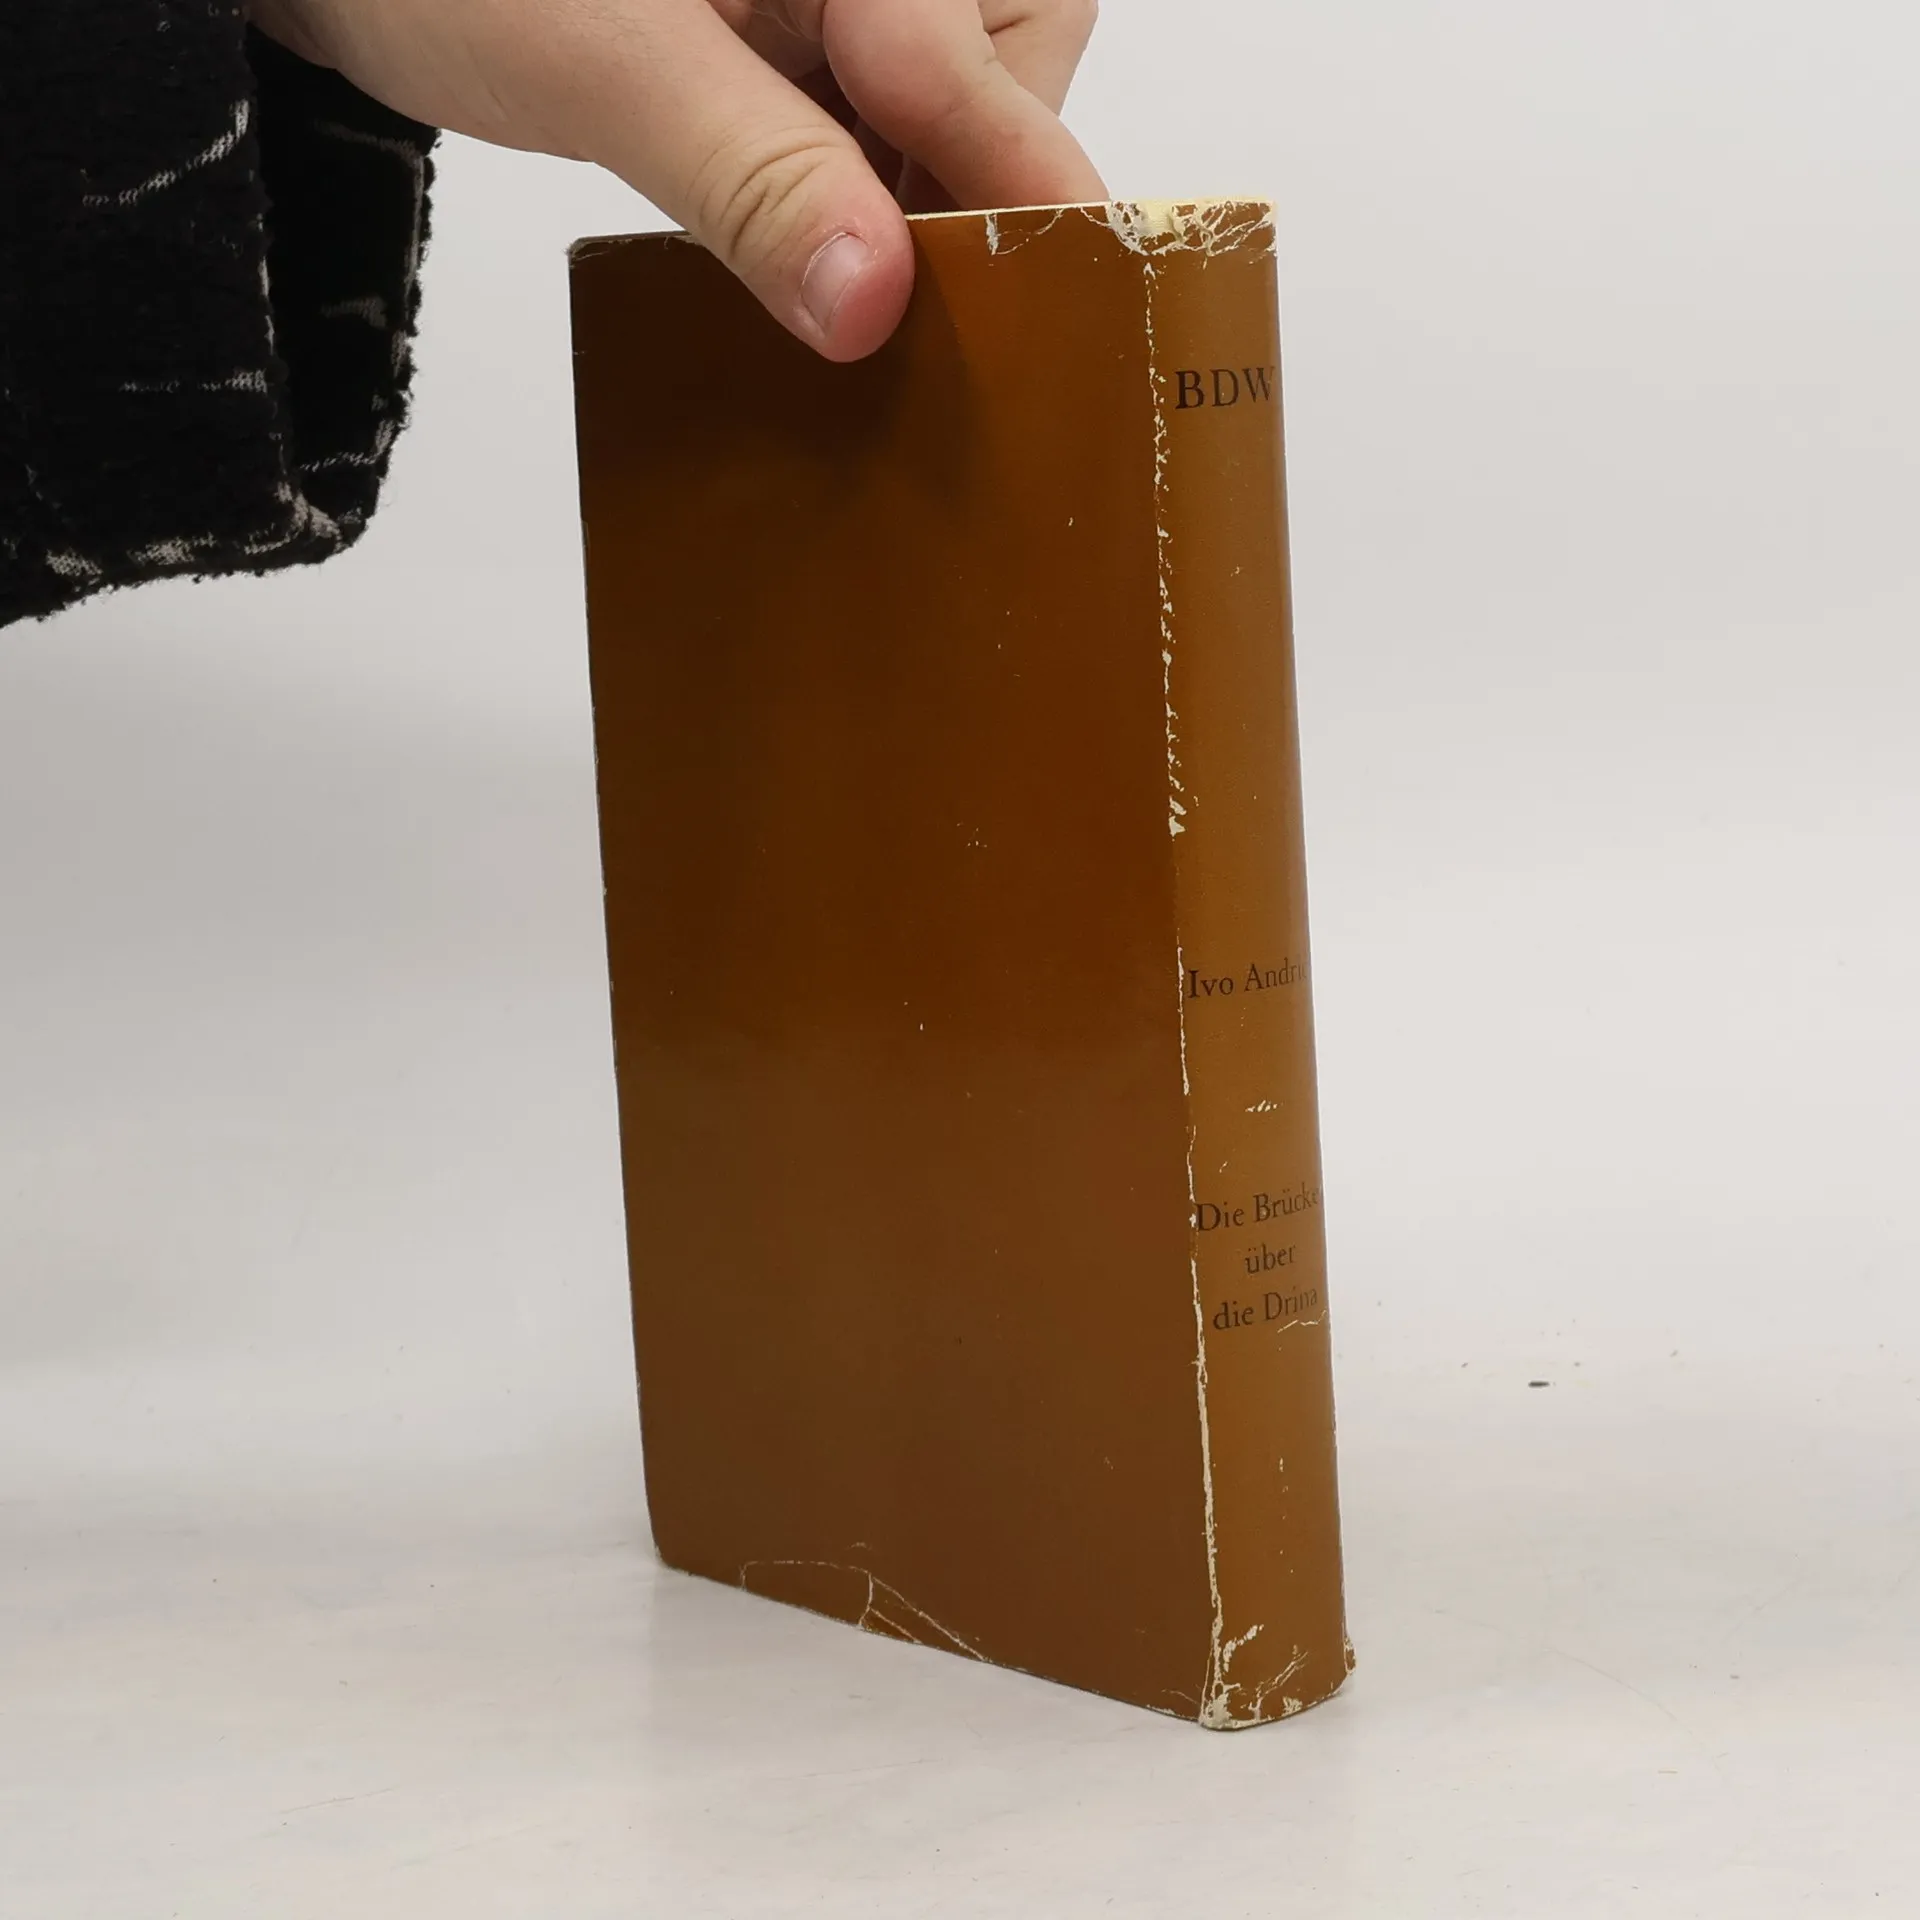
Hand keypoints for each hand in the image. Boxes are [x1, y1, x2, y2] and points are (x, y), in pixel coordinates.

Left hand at [250, 0, 1105, 359]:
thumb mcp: (602, 58)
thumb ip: (750, 175)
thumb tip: (870, 304)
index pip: (991, 59)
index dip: (1019, 196)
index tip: (1060, 329)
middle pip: (1007, 87)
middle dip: (960, 202)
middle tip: (888, 306)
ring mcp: (841, 7)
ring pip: (949, 130)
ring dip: (899, 229)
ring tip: (836, 303)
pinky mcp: (800, 53)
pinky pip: (876, 148)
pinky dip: (849, 224)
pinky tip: (806, 276)